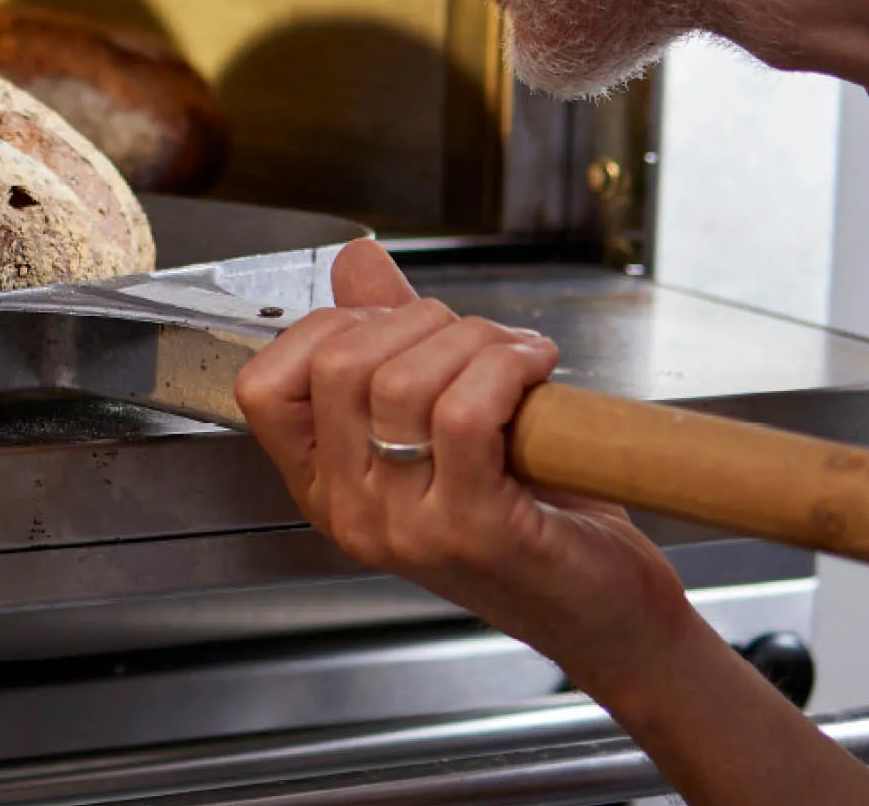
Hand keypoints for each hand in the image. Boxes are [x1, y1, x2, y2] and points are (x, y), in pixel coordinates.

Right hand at [234, 241, 693, 687]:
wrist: (605, 609)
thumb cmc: (532, 515)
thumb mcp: (443, 419)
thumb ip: (390, 340)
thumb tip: (356, 261)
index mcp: (327, 486)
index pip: (263, 388)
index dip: (326, 329)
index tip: (395, 326)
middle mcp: (352, 513)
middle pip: (338, 367)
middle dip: (415, 319)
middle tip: (473, 337)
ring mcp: (407, 527)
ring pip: (401, 383)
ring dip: (473, 340)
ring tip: (515, 355)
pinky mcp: (474, 532)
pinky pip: (465, 413)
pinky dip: (506, 366)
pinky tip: (536, 367)